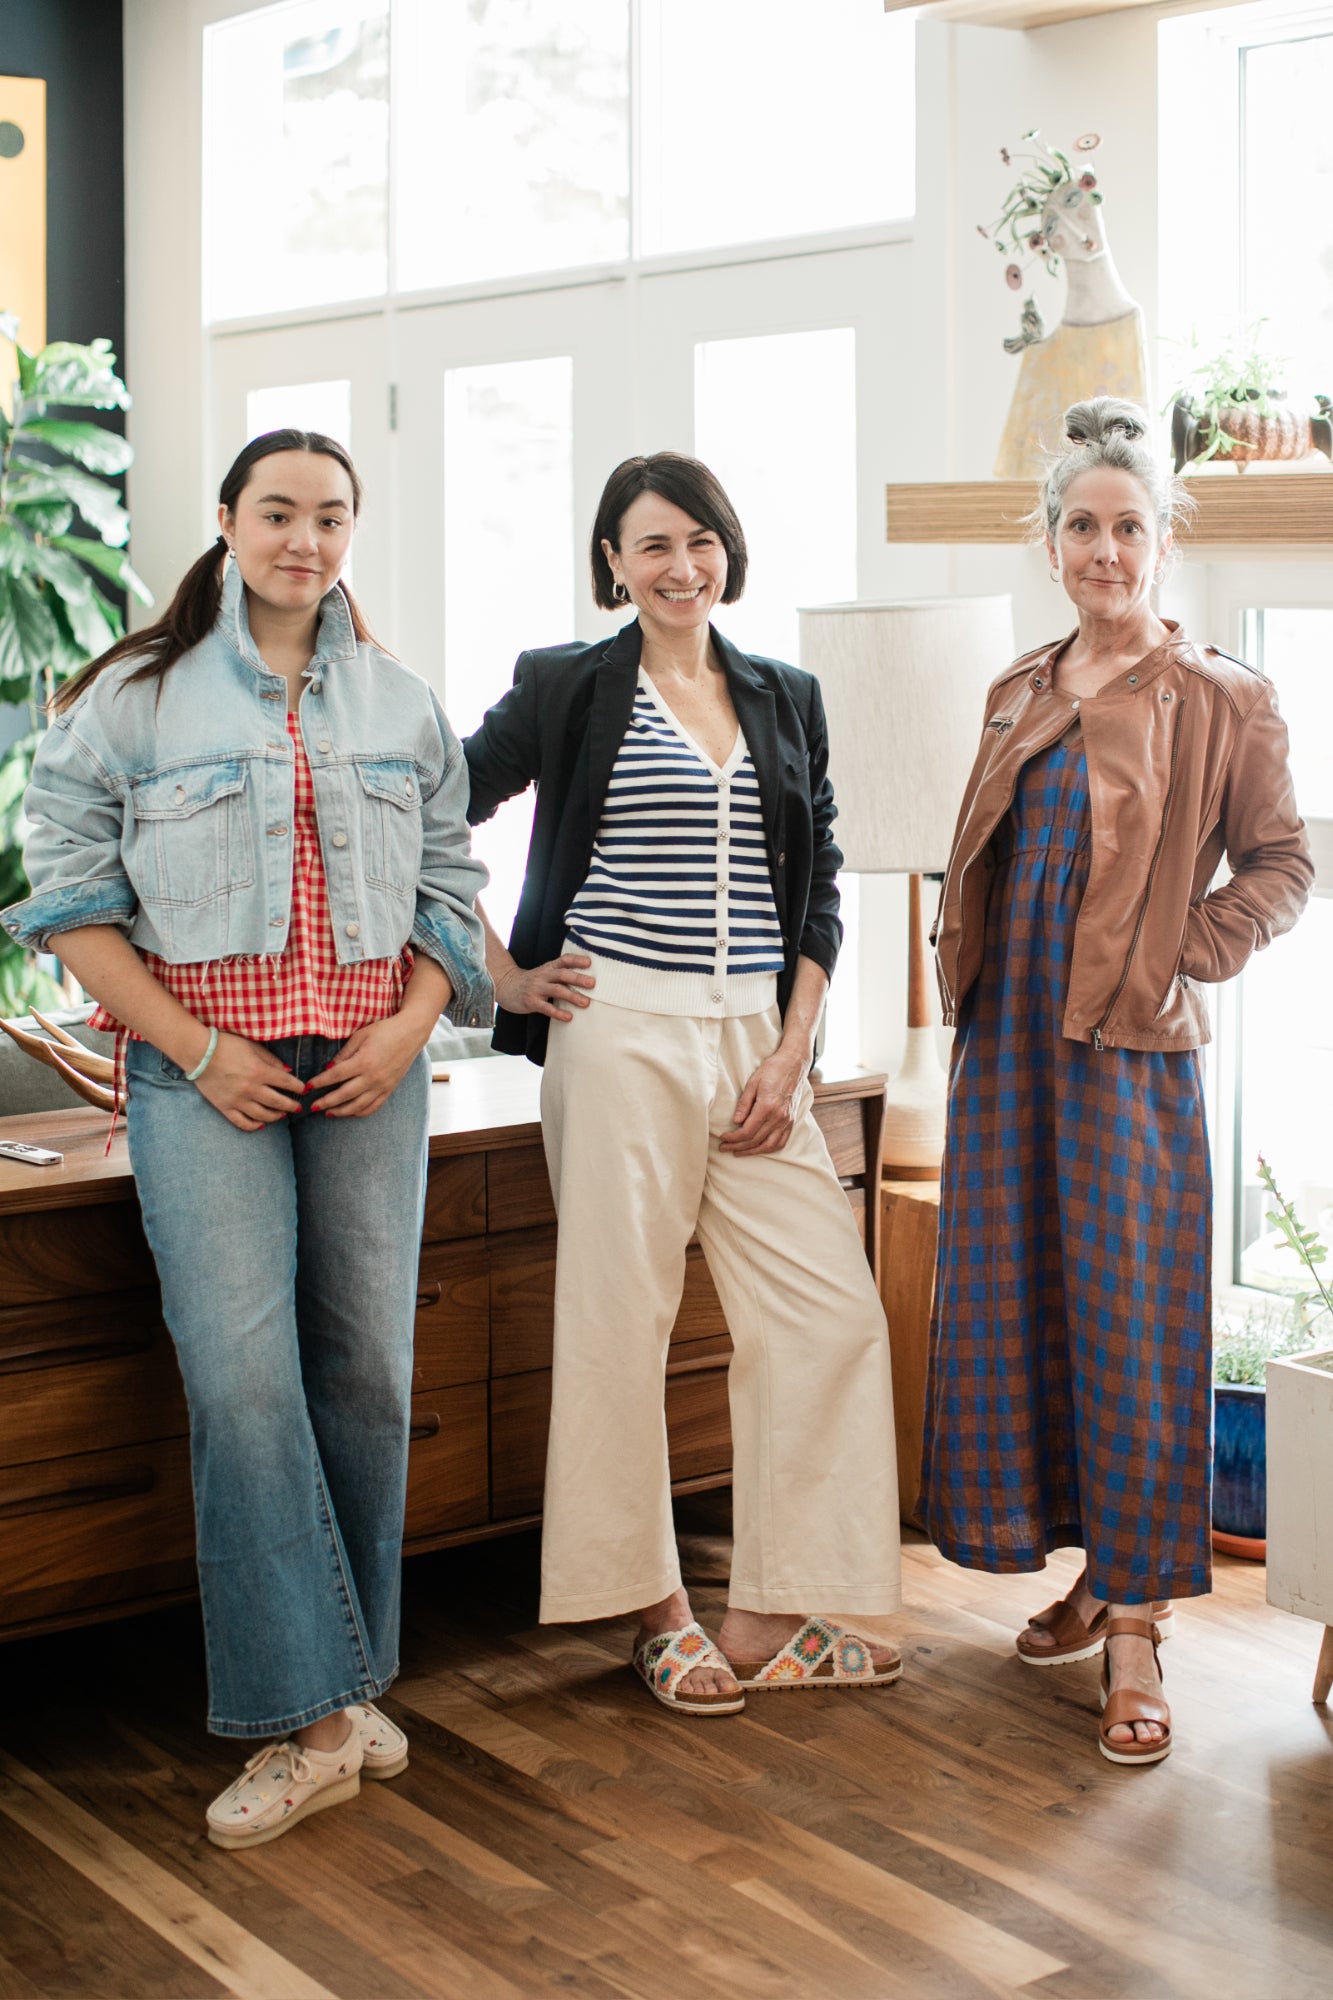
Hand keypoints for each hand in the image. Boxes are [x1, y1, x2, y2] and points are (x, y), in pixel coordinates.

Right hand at [192, 1031, 307, 1131]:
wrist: (198, 1052)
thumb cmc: (226, 1045)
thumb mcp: (252, 1046)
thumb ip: (271, 1060)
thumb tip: (288, 1072)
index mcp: (259, 1071)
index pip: (286, 1083)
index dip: (298, 1087)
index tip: (303, 1089)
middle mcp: (251, 1088)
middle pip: (278, 1102)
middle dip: (291, 1105)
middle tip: (298, 1108)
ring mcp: (237, 1100)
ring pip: (262, 1115)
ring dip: (275, 1116)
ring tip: (281, 1115)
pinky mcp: (225, 1107)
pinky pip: (242, 1122)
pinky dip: (254, 1126)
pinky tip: (261, 1125)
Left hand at [305, 1014, 432, 1118]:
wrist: (411, 1033)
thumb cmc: (384, 1030)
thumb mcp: (360, 1036)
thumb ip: (344, 1054)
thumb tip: (329, 1069)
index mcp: (363, 1062)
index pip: (335, 1076)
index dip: (319, 1082)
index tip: (307, 1087)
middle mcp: (372, 1077)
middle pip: (343, 1095)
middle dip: (325, 1102)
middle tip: (312, 1107)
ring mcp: (382, 1086)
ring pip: (358, 1105)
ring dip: (341, 1111)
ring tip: (328, 1112)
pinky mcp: (390, 1089)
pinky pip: (373, 1106)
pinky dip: (360, 1112)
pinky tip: (350, 1112)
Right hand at [495, 952, 594, 1021]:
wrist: (506, 986)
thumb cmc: (532, 981)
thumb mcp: (544, 972)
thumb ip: (561, 974)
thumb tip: (587, 979)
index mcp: (549, 967)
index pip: (564, 960)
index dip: (576, 960)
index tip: (589, 962)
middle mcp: (543, 976)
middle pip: (562, 974)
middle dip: (578, 978)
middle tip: (592, 983)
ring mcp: (536, 988)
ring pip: (556, 990)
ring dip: (572, 996)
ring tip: (586, 1002)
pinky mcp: (531, 1002)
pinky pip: (546, 1007)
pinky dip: (558, 1012)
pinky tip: (568, 1017)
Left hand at [719, 1046, 808, 1156]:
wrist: (794, 1064)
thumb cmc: (772, 1070)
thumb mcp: (753, 1083)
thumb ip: (744, 1104)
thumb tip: (736, 1122)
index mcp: (767, 1106)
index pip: (747, 1131)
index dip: (733, 1138)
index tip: (723, 1138)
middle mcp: (779, 1117)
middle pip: (755, 1140)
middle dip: (737, 1146)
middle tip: (724, 1148)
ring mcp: (787, 1121)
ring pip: (769, 1145)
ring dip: (752, 1151)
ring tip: (738, 1152)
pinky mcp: (792, 1121)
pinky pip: (781, 1142)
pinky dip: (768, 1149)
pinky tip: (758, 1148)